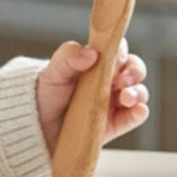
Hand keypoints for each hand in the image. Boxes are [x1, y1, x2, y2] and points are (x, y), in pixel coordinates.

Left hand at [36, 39, 148, 154]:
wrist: (36, 126)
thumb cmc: (45, 95)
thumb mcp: (52, 72)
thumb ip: (68, 58)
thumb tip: (91, 53)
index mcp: (95, 63)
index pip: (116, 50)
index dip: (120, 51)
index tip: (115, 57)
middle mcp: (107, 80)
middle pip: (133, 69)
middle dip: (134, 72)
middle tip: (122, 80)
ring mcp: (112, 102)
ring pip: (138, 92)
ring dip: (138, 92)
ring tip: (125, 98)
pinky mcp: (114, 124)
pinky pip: (134, 117)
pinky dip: (140, 113)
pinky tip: (138, 110)